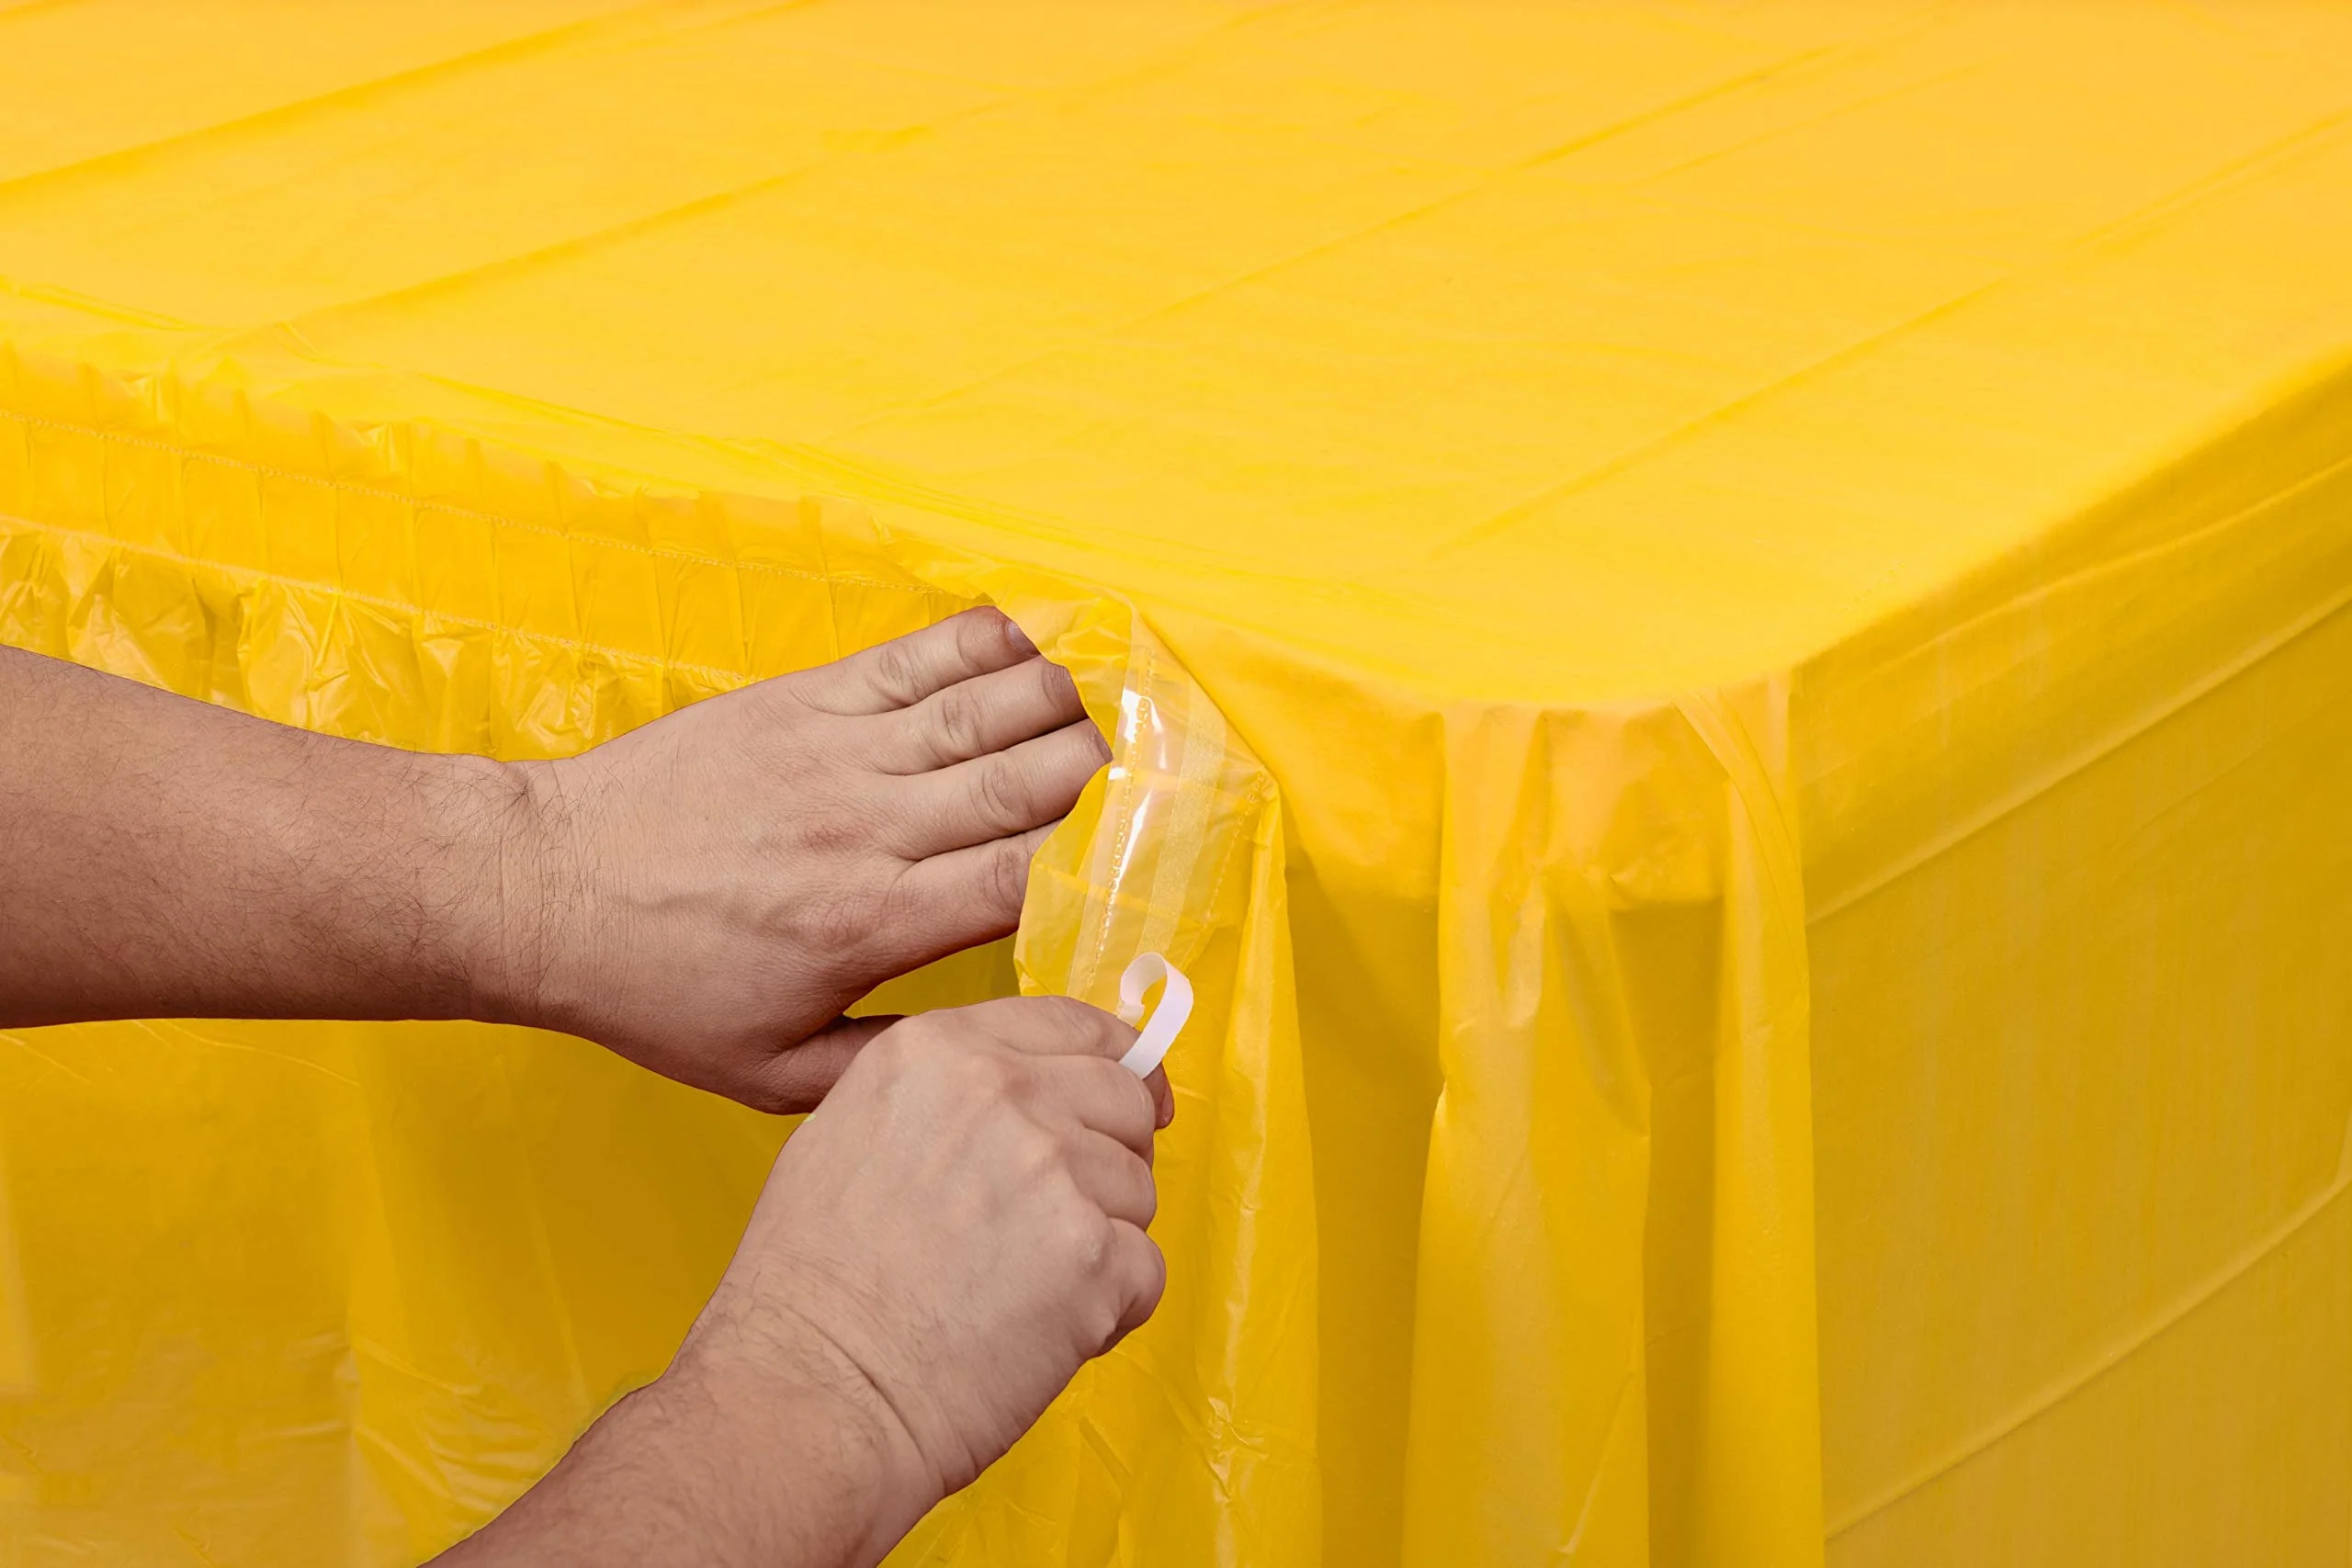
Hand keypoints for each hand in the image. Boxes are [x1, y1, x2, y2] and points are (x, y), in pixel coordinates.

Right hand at [436, 998, 1171, 1567]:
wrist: (807, 1395)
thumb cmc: (812, 1291)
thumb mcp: (853, 1133)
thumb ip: (950, 1097)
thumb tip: (1040, 1095)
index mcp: (939, 1050)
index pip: (1076, 1025)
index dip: (1118, 1065)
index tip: (1135, 1096)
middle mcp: (1003, 1091)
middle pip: (1125, 1100)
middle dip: (1112, 1160)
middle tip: (1057, 1225)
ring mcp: (1053, 1170)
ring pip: (1138, 1191)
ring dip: (1101, 1244)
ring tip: (1016, 1292)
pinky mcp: (1092, 1254)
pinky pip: (1144, 1270)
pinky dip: (1110, 1312)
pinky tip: (1037, 1333)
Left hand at [492, 609, 1110, 1111]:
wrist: (541, 890)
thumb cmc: (656, 991)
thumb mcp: (771, 1076)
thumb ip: (889, 1063)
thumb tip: (992, 1052)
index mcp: (871, 925)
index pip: (1024, 879)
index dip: (1104, 863)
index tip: (1159, 860)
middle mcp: (867, 829)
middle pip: (1029, 781)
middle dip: (1113, 772)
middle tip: (1177, 765)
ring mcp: (836, 753)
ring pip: (987, 709)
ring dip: (1072, 697)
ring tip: (1135, 695)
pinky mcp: (801, 701)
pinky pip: (916, 659)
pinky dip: (988, 641)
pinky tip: (1041, 637)